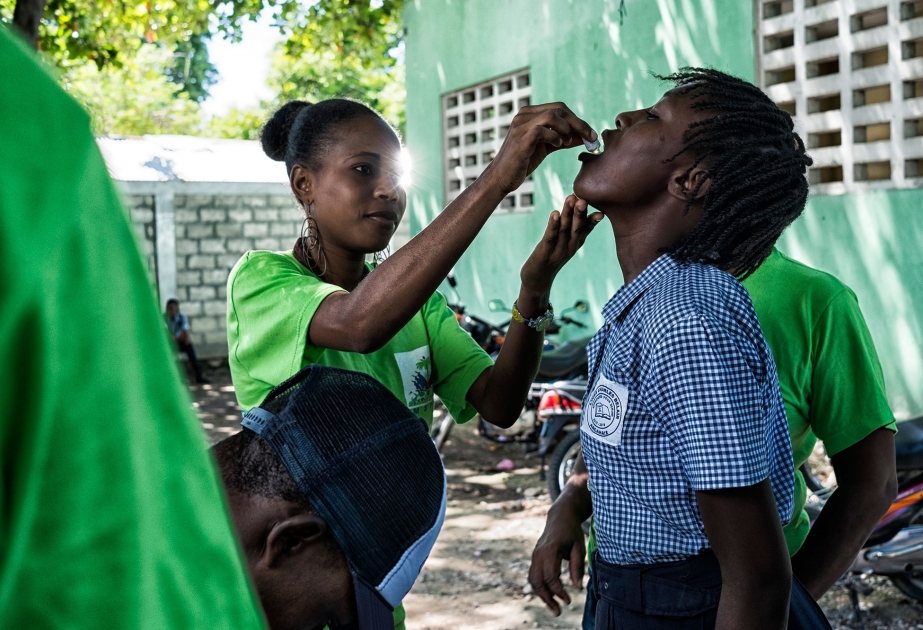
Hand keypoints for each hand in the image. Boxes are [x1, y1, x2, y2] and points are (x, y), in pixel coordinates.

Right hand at [483, 103, 595, 195]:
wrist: (501, 178)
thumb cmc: (523, 162)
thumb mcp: (546, 147)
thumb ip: (563, 138)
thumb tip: (585, 136)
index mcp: (529, 113)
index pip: (560, 108)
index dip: (578, 120)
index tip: (591, 134)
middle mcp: (523, 115)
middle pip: (559, 109)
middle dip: (578, 123)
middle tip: (590, 138)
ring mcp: (520, 126)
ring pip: (552, 116)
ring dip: (567, 129)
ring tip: (569, 142)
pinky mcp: (520, 139)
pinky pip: (542, 130)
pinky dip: (554, 137)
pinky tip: (557, 145)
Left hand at [520, 195, 603, 294]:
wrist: (537, 279)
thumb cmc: (552, 256)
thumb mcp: (566, 241)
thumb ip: (574, 225)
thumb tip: (580, 203)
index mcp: (576, 242)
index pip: (586, 229)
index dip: (593, 220)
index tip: (601, 210)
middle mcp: (570, 247)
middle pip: (577, 228)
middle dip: (581, 213)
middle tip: (583, 199)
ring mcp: (557, 251)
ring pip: (564, 230)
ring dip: (568, 214)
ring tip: (571, 199)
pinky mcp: (544, 253)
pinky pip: (550, 238)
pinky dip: (553, 226)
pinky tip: (555, 214)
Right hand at [528, 501, 586, 615]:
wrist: (560, 517)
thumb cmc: (571, 532)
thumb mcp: (579, 548)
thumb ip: (577, 568)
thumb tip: (577, 588)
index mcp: (550, 551)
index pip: (551, 577)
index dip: (559, 592)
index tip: (569, 601)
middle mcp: (538, 554)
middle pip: (537, 581)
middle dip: (547, 599)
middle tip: (558, 611)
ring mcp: (534, 555)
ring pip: (533, 580)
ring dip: (542, 595)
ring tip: (554, 607)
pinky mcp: (535, 557)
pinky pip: (534, 576)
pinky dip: (540, 587)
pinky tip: (550, 596)